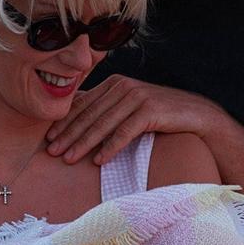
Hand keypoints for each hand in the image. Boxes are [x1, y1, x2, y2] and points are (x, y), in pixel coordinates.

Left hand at [45, 75, 214, 164]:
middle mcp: (123, 86)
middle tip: (52, 152)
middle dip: (68, 135)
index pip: (82, 104)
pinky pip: (125, 132)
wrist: (195, 115)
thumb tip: (76, 124)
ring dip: (84, 143)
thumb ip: (107, 110)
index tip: (47, 139)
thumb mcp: (129, 108)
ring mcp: (137, 96)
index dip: (64, 122)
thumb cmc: (159, 115)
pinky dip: (110, 147)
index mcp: (114, 83)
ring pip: (103, 124)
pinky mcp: (150, 109)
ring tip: (69, 159)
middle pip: (90, 114)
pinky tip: (99, 161)